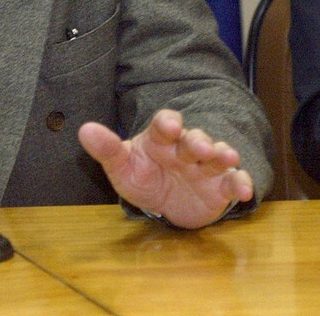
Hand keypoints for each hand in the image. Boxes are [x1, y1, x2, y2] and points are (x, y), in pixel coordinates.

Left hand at [78, 109, 253, 228]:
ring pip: (216, 155)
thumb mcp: (122, 167)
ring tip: (226, 157)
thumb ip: (107, 149)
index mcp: (159, 139)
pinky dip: (240, 184)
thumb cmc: (142, 177)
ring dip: (222, 154)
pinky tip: (242, 190)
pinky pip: (232, 182)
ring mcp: (205, 166)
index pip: (164, 123)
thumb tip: (84, 130)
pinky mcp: (220, 187)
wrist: (165, 203)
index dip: (167, 122)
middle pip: (193, 138)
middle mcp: (184, 148)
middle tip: (199, 147)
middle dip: (198, 141)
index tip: (169, 125)